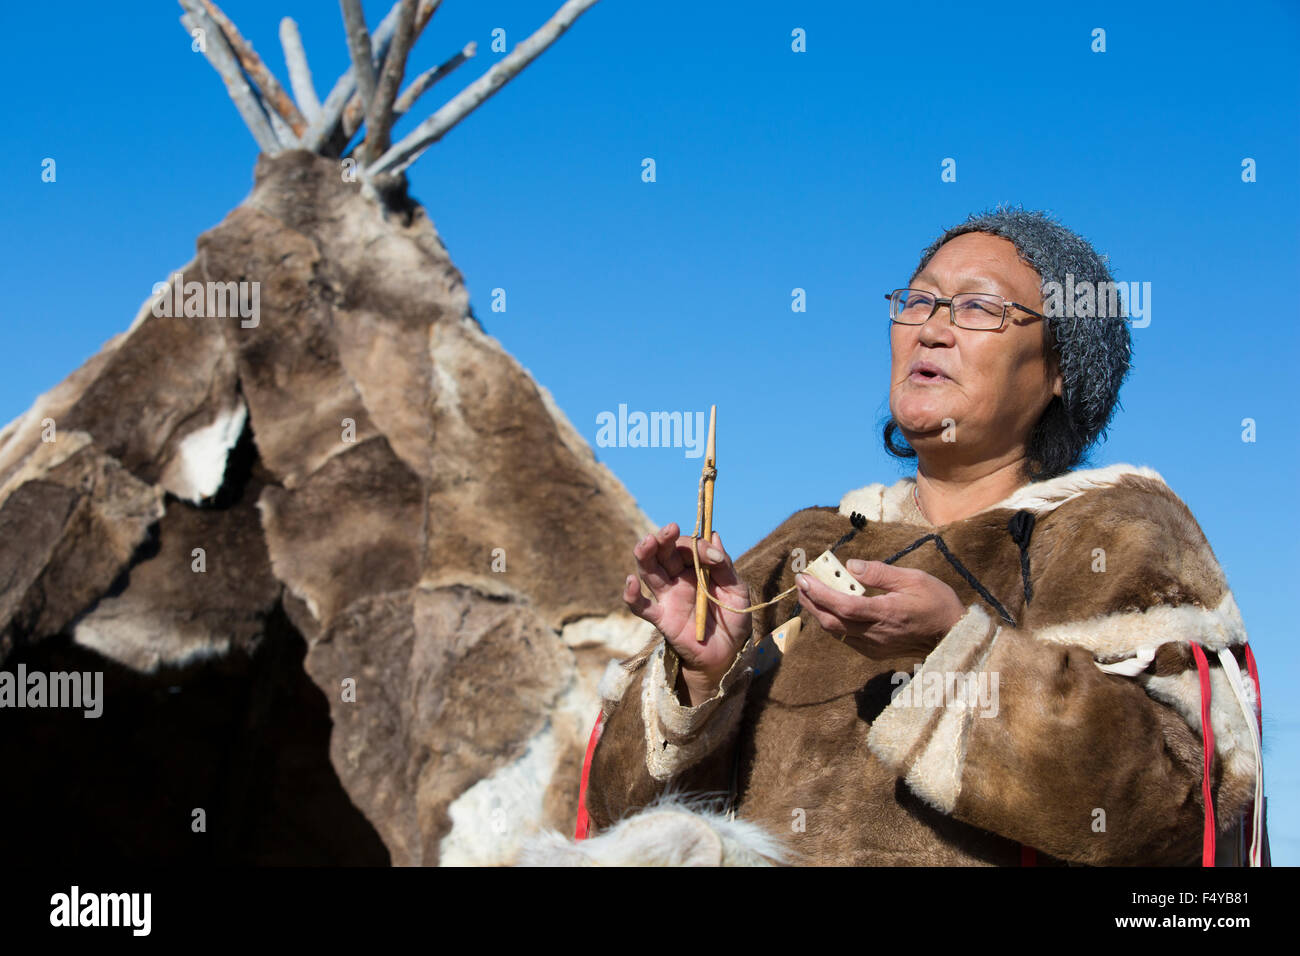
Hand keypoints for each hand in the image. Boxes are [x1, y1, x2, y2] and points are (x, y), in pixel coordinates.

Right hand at [622, 523, 751, 694]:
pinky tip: (631, 582)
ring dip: (645, 555)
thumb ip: (725, 566)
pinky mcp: (661, 618)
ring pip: (649, 571)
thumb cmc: (733, 619)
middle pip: (664, 553)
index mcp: (696, 568)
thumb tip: (714, 536)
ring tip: (648, 542)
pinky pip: (640, 606)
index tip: (711, 555)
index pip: (688, 547)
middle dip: (664, 539)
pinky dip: (631, 595)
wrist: (728, 653)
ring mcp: (667, 597)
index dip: (696, 545)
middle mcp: (678, 578)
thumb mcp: (737, 591)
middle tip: (670, 529)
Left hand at [795, 559, 964, 658]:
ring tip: (810, 593)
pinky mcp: (875, 652)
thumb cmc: (936, 602)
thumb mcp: (913, 578)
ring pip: (835, 632)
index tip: (804, 579)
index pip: (844, 605)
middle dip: (811, 602)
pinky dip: (833, 622)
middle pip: (831, 621)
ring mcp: (874, 646)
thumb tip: (849, 566)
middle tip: (801, 583)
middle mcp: (876, 634)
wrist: (952, 636)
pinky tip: (831, 609)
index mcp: (886, 613)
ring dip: (819, 612)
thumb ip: (879, 573)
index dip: (820, 593)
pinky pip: (846, 638)